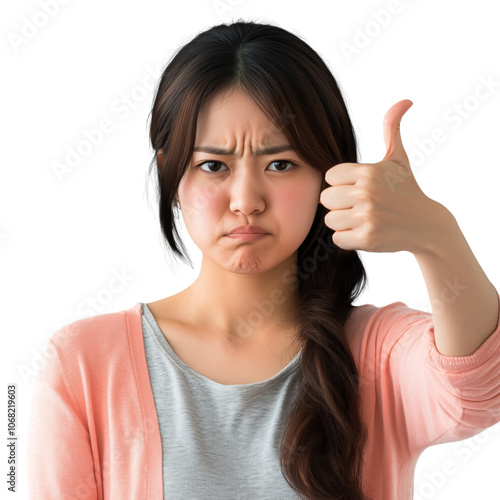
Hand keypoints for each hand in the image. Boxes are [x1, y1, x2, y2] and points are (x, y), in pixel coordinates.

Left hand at [319, 99, 444, 253]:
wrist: (426, 225)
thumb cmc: (406, 190)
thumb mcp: (398, 159)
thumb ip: (392, 129)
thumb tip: (405, 100)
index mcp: (368, 172)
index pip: (329, 177)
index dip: (341, 184)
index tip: (358, 188)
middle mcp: (366, 193)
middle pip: (325, 198)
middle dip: (339, 203)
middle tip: (359, 205)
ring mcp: (367, 216)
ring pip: (329, 219)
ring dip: (342, 222)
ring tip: (363, 218)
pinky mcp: (367, 238)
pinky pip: (337, 238)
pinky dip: (348, 238)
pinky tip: (365, 232)